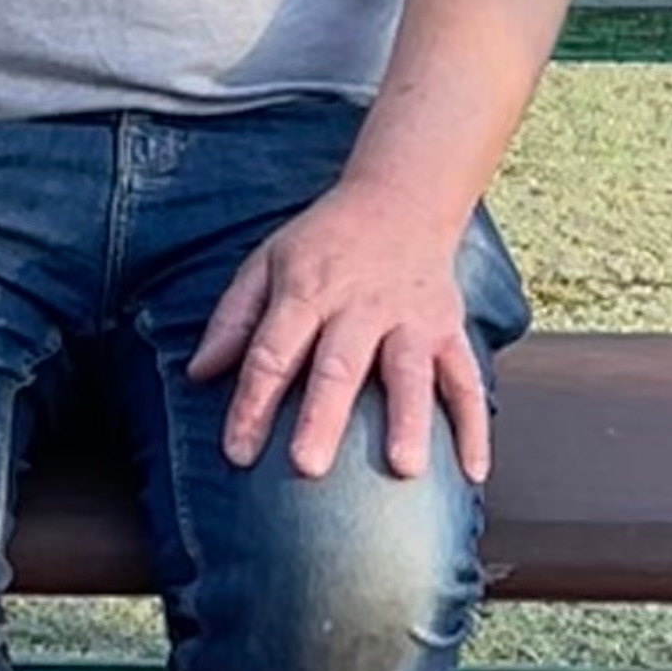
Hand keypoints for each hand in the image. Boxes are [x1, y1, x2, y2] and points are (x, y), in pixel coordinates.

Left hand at [185, 191, 489, 485]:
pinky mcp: (450, 330)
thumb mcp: (267, 261)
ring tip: (404, 468)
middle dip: (324, 417)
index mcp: (307, 291)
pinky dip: (474, 426)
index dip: (252, 402)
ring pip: (410, 373)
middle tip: (309, 467)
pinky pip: (467, 380)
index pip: (274, 350)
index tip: (237, 452)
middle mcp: (360, 307)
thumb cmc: (324, 242)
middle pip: (339, 366)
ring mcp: (410, 320)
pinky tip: (473, 471)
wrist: (400, 199)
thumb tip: (197, 373)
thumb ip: (234, 317)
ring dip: (408, 421)